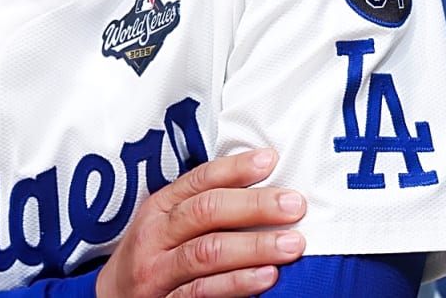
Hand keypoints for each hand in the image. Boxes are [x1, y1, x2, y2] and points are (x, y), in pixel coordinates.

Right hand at [96, 148, 307, 297]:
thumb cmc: (152, 255)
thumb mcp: (166, 223)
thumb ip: (202, 205)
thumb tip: (261, 186)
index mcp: (159, 207)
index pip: (198, 180)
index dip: (235, 169)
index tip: (270, 161)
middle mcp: (156, 236)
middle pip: (205, 212)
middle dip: (253, 206)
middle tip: (293, 206)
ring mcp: (159, 271)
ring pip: (207, 252)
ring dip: (254, 246)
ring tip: (291, 244)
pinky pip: (203, 292)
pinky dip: (238, 284)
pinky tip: (267, 278)